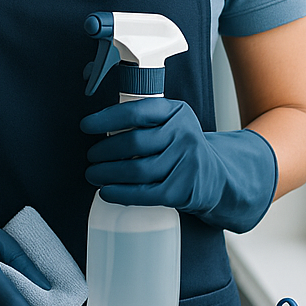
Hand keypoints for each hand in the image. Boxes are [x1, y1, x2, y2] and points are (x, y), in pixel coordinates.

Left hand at [80, 98, 277, 232]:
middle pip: (133, 143)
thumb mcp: (170, 122)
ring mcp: (186, 163)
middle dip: (104, 151)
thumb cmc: (182, 147)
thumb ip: (143, 120)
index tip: (86, 126)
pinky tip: (107, 192)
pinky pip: (145, 193)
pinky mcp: (184, 190)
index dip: (106, 119)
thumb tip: (98, 127)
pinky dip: (121, 193)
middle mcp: (183, 134)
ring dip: (108, 173)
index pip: (136, 111)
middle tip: (90, 157)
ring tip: (93, 174)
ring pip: (137, 170)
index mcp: (175, 111)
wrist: (219, 177)